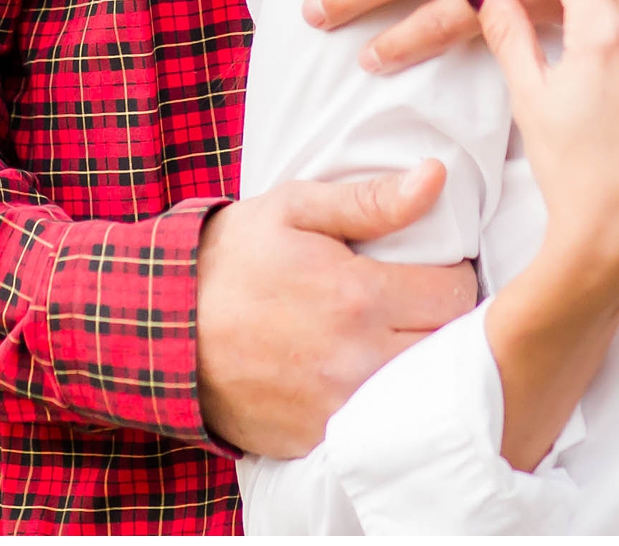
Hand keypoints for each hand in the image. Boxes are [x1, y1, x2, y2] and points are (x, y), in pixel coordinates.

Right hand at [194, 162, 478, 457]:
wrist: (162, 329)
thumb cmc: (231, 261)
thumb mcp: (294, 210)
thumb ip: (371, 200)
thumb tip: (436, 177)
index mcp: (357, 296)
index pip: (455, 294)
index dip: (453, 276)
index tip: (435, 270)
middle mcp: (355, 360)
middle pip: (448, 348)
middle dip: (444, 323)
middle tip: (420, 304)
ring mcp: (338, 409)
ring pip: (422, 394)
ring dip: (422, 366)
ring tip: (400, 339)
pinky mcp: (319, 442)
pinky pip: (381, 430)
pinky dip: (386, 407)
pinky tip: (369, 377)